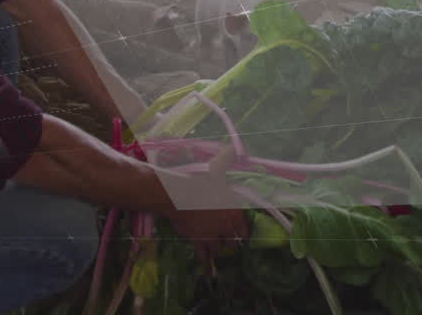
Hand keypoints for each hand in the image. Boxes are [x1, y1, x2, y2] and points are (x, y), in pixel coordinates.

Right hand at [161, 145, 248, 261]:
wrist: (177, 196)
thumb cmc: (198, 182)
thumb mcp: (215, 171)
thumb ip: (225, 162)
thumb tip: (231, 149)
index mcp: (234, 211)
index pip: (244, 229)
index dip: (243, 232)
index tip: (242, 233)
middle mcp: (226, 226)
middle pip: (234, 242)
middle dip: (231, 242)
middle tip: (229, 240)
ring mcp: (212, 235)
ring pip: (220, 249)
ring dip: (218, 248)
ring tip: (216, 246)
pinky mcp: (198, 242)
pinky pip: (204, 257)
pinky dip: (206, 264)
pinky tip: (208, 272)